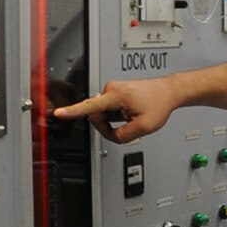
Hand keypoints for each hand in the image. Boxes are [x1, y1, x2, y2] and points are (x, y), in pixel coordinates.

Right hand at [53, 78, 180, 143]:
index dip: (72, 111)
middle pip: (97, 116)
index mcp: (115, 95)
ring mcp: (111, 90)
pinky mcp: (114, 92)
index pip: (89, 106)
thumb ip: (123, 136)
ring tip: (132, 114)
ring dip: (115, 119)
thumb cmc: (159, 104)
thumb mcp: (144, 127)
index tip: (58, 113)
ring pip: (103, 114)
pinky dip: (118, 114)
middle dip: (109, 125)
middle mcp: (110, 89)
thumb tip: (112, 136)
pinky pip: (109, 109)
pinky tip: (131, 111)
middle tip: (127, 124)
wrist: (168, 92)